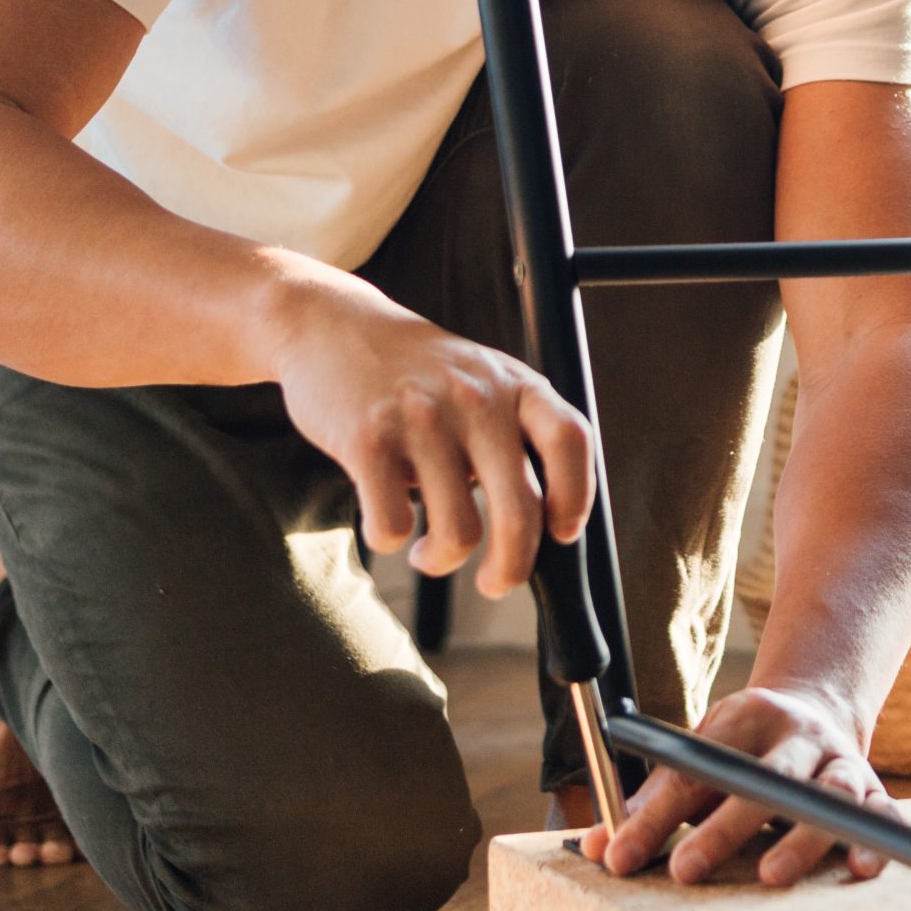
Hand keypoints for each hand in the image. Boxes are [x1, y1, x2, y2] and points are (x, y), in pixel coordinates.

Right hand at [268, 274, 592, 596]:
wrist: (334, 326)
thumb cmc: (418, 371)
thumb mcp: (484, 380)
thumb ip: (516, 432)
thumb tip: (545, 523)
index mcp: (513, 384)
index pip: (570, 441)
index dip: (576, 496)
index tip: (561, 534)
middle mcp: (475, 398)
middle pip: (521, 511)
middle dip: (511, 568)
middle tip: (495, 583)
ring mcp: (421, 417)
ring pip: (457, 533)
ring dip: (441, 561)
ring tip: (428, 552)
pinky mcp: (367, 438)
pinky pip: (392, 525)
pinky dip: (389, 540)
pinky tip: (387, 523)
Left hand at [579, 685, 897, 887]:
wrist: (814, 708)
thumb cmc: (745, 745)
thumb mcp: (700, 752)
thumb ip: (655, 799)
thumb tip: (601, 845)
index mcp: (746, 717)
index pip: (695, 768)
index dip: (653, 814)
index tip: (621, 855)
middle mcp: (797, 736)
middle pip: (763, 778)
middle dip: (723, 827)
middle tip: (686, 868)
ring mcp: (840, 762)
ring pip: (827, 795)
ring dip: (799, 837)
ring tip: (769, 876)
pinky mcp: (874, 791)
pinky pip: (882, 816)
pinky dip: (872, 842)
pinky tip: (854, 868)